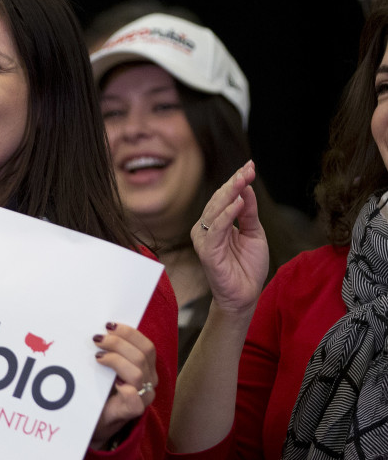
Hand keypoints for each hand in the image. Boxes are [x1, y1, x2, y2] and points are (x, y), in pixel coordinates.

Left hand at [90, 322, 157, 449]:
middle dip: (118, 344)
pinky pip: (136, 401)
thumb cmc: (102, 389)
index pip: (147, 346)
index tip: (109, 325)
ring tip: (98, 358)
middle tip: (97, 340)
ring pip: (137, 374)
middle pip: (142, 356)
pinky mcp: (133, 412)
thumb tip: (98, 330)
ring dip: (116, 361)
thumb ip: (109, 350)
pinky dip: (127, 390)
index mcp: (146, 366)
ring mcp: (143, 397)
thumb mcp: (107, 366)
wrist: (96, 419)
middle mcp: (149, 380)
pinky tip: (115, 384)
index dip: (129, 333)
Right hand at [191, 161, 268, 316]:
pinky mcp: (207, 252)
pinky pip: (215, 230)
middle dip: (234, 183)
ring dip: (230, 194)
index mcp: (216, 223)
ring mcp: (205, 240)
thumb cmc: (247, 266)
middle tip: (248, 169)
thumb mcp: (254, 233)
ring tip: (244, 180)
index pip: (225, 197)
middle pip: (218, 200)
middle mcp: (206, 229)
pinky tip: (238, 203)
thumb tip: (246, 188)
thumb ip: (248, 212)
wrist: (246, 294)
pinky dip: (226, 215)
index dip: (236, 181)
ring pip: (214, 211)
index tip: (250, 166)